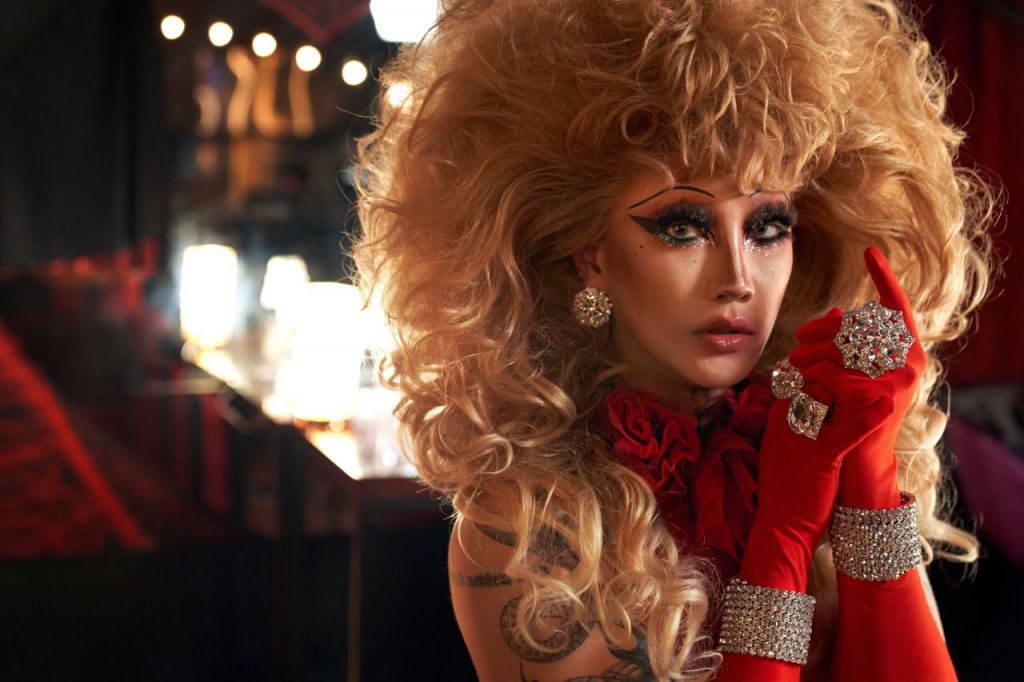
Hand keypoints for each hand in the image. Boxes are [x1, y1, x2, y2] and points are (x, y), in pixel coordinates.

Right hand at [742, 298, 896, 589]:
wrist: (779, 523)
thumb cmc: (790, 483)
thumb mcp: (791, 439)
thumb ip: (802, 409)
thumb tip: (820, 379)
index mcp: (782, 410)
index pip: (803, 363)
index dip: (826, 339)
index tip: (846, 323)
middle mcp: (789, 416)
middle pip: (816, 368)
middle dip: (844, 347)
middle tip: (869, 334)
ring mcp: (802, 436)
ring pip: (830, 393)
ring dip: (857, 373)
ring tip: (883, 359)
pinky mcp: (819, 458)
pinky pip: (844, 434)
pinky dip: (866, 419)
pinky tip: (886, 406)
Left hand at [787, 246, 925, 507]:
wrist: (845, 472)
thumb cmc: (838, 425)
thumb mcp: (843, 379)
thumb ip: (845, 348)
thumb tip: (837, 314)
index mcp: (903, 354)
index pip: (895, 307)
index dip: (884, 278)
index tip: (871, 251)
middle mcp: (908, 363)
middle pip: (857, 326)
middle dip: (820, 333)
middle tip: (794, 347)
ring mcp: (897, 383)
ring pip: (844, 349)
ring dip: (811, 356)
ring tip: (790, 369)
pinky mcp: (878, 402)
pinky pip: (838, 376)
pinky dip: (814, 379)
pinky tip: (798, 387)